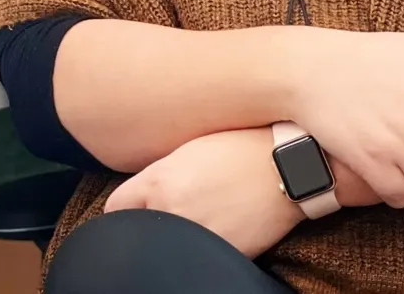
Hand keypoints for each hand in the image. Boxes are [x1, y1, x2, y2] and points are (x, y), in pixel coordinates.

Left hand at [104, 128, 301, 258]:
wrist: (287, 164)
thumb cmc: (239, 147)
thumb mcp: (188, 150)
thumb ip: (158, 173)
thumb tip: (140, 194)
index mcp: (159, 181)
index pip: (116, 207)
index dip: (126, 206)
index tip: (134, 206)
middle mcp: (173, 211)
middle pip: (140, 228)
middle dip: (151, 218)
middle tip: (174, 206)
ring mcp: (198, 236)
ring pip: (169, 244)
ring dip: (177, 234)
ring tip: (201, 213)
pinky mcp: (224, 254)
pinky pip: (200, 255)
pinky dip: (204, 247)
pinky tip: (220, 225)